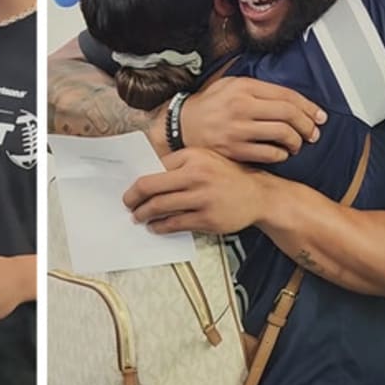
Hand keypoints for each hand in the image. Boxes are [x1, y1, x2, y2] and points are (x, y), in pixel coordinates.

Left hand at [123, 148, 271, 234]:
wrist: (258, 194)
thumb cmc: (226, 176)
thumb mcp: (205, 159)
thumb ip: (178, 164)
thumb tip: (147, 177)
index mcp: (193, 157)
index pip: (155, 168)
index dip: (138, 180)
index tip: (130, 189)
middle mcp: (197, 175)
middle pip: (151, 187)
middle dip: (133, 198)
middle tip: (127, 204)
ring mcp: (202, 198)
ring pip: (160, 207)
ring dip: (143, 214)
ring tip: (138, 216)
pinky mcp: (207, 219)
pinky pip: (175, 224)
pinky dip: (160, 226)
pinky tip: (154, 226)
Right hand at [180, 77, 326, 163]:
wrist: (181, 126)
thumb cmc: (209, 106)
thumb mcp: (229, 85)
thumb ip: (257, 88)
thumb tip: (290, 99)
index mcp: (244, 87)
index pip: (287, 95)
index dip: (308, 107)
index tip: (319, 116)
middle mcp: (241, 106)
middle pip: (289, 114)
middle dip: (307, 125)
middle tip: (313, 132)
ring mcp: (237, 130)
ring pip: (282, 135)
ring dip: (296, 141)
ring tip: (296, 144)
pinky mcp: (234, 150)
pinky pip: (269, 154)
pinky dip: (281, 155)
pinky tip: (280, 153)